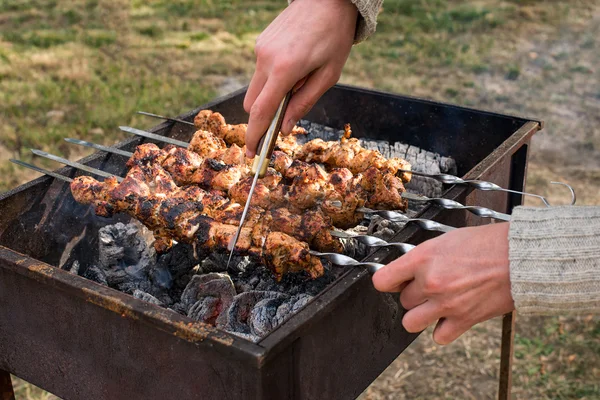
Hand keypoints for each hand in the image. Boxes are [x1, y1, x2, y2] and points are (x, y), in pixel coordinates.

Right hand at [243, 0, 357, 156]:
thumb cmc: (333, 36)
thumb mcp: (328, 75)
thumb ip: (304, 103)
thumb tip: (283, 128)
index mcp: (284, 69)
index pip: (261, 111)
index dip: (254, 136)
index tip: (250, 153)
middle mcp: (265, 59)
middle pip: (252, 104)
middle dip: (262, 118)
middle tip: (281, 123)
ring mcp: (260, 49)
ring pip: (256, 88)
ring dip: (270, 96)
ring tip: (298, 82)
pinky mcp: (260, 43)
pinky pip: (261, 71)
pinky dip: (272, 79)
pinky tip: (294, 66)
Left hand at [372, 223, 514, 344]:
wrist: (520, 257)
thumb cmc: (487, 243)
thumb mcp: (446, 240)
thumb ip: (424, 257)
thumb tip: (407, 271)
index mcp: (422, 258)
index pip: (382, 281)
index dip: (387, 282)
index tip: (393, 282)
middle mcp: (430, 282)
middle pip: (403, 300)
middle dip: (414, 294)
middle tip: (431, 286)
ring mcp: (446, 304)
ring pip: (410, 323)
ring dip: (420, 315)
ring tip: (434, 305)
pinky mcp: (463, 320)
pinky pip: (438, 336)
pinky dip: (442, 329)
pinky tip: (450, 317)